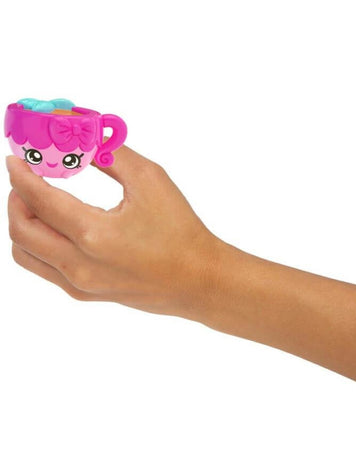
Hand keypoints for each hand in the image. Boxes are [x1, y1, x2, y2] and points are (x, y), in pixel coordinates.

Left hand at [7, 146, 221, 317]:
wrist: (199, 279)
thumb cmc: (181, 232)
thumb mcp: (151, 181)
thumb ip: (111, 155)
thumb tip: (84, 140)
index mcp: (94, 234)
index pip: (38, 199)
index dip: (21, 174)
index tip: (16, 159)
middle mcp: (80, 264)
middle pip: (21, 229)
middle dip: (16, 198)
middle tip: (26, 179)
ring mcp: (81, 284)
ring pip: (26, 254)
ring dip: (23, 224)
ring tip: (38, 205)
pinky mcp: (87, 294)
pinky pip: (45, 270)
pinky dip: (40, 246)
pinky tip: (59, 231)